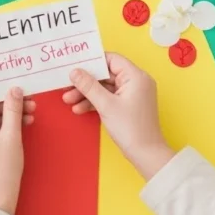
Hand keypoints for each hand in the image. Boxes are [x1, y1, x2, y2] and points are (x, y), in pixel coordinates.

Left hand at [0, 88, 35, 214]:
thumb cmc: (3, 170)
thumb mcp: (11, 136)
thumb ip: (13, 109)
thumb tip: (14, 89)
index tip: (14, 82)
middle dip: (9, 101)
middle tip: (29, 97)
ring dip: (11, 112)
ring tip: (31, 111)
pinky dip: (7, 124)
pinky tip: (25, 121)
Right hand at [63, 53, 174, 180]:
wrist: (146, 156)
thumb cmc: (131, 129)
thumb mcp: (106, 105)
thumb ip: (89, 86)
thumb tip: (74, 72)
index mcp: (135, 76)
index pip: (111, 59)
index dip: (92, 61)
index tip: (75, 65)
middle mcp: (136, 81)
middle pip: (105, 74)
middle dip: (85, 81)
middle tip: (67, 85)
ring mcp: (132, 94)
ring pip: (105, 87)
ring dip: (87, 93)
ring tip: (69, 99)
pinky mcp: (127, 105)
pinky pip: (108, 97)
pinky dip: (95, 102)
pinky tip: (79, 108)